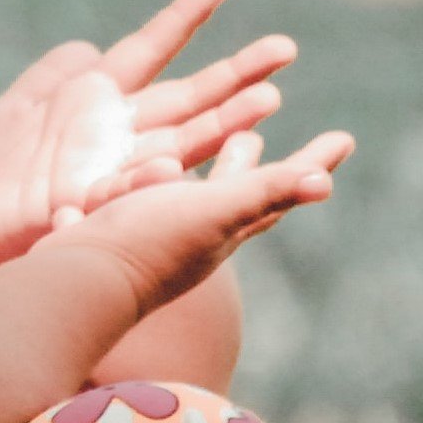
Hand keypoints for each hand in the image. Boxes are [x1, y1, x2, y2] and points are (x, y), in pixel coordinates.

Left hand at [0, 0, 295, 281]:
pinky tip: (179, 163)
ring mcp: (112, 172)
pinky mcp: (91, 207)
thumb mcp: (13, 110)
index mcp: (97, 102)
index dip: (182, 19)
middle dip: (236, 77)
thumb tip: (88, 48)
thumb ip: (52, 77)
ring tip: (267, 102)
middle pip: (188, 99)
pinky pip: (129, 189)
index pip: (149, 49)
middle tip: (284, 49)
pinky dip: (154, 177)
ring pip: (182, 143)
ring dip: (224, 124)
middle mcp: (118, 136)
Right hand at [44, 129, 351, 319]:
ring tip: (226, 140)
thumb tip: (324, 183)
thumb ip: (263, 192)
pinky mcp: (125, 236)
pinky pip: (154, 201)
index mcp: (229, 227)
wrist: (76, 286)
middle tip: (265, 135)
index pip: (282, 191)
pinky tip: (154, 172)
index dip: (313, 165)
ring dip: (217, 167)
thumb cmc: (148, 246)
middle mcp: (201, 236)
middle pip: (243, 194)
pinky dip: (162, 180)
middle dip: (259, 166)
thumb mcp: (212, 212)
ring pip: (200, 195)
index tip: (346, 138)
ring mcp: (163, 237)